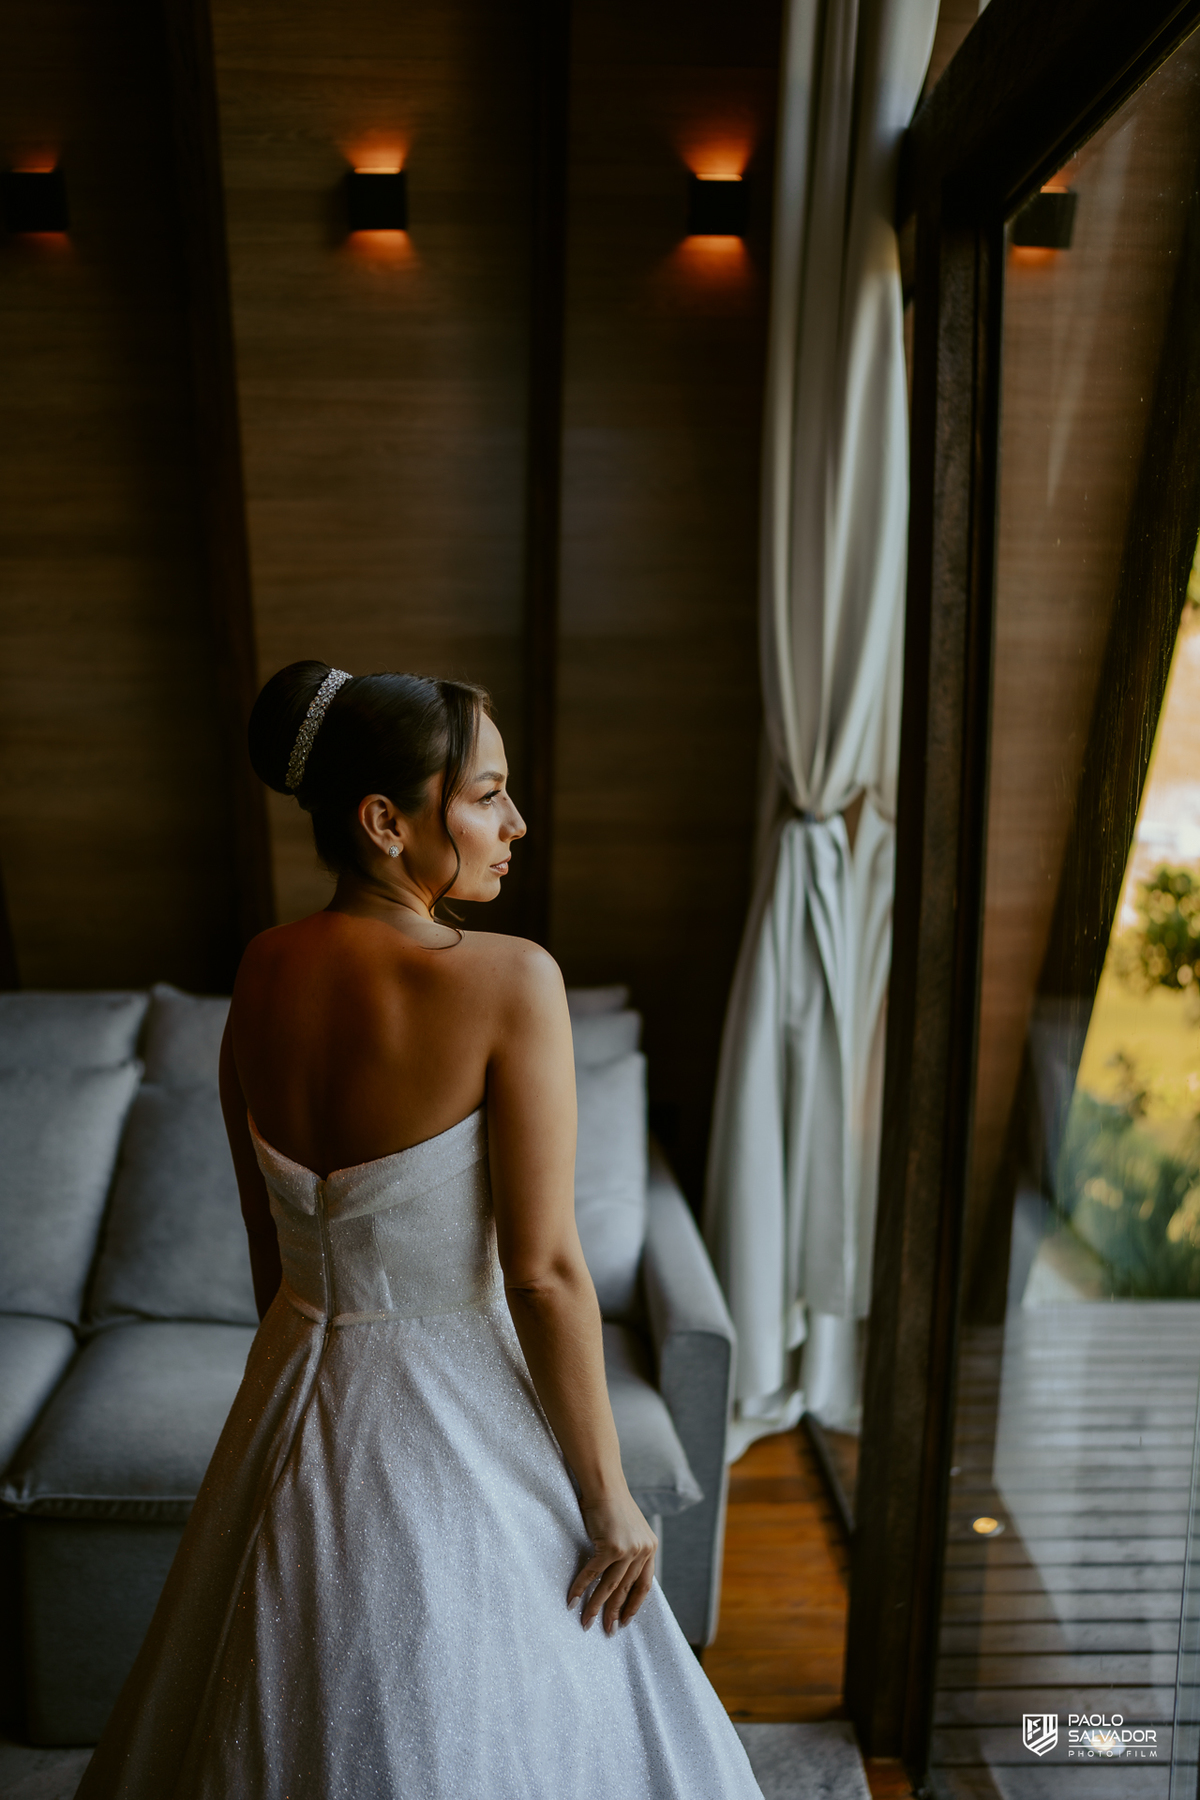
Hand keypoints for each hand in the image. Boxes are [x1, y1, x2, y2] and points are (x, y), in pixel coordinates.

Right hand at [569, 1490, 657, 1633]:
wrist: (604, 1485)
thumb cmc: (612, 1505)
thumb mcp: (630, 1530)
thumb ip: (630, 1551)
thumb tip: (619, 1577)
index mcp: (650, 1548)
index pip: (644, 1585)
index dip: (634, 1605)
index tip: (626, 1621)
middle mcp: (643, 1551)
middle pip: (626, 1590)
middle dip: (615, 1613)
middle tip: (607, 1631)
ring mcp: (628, 1550)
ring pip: (610, 1587)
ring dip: (596, 1607)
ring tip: (587, 1623)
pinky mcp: (611, 1547)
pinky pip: (593, 1574)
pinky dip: (581, 1588)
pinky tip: (573, 1600)